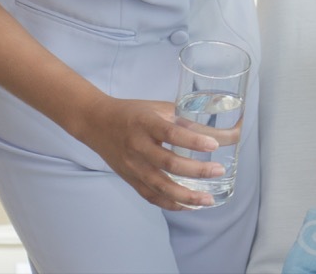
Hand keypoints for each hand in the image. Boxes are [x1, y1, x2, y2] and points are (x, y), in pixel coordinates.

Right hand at [77, 95, 228, 209]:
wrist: (97, 123)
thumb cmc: (133, 112)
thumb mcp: (157, 108)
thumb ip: (182, 119)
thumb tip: (215, 131)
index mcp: (146, 124)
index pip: (171, 134)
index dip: (193, 141)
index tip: (214, 145)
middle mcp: (138, 147)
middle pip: (168, 163)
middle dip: (196, 170)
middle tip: (219, 171)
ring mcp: (132, 166)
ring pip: (160, 186)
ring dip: (186, 195)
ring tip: (208, 199)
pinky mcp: (130, 179)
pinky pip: (151, 196)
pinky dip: (170, 203)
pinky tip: (188, 206)